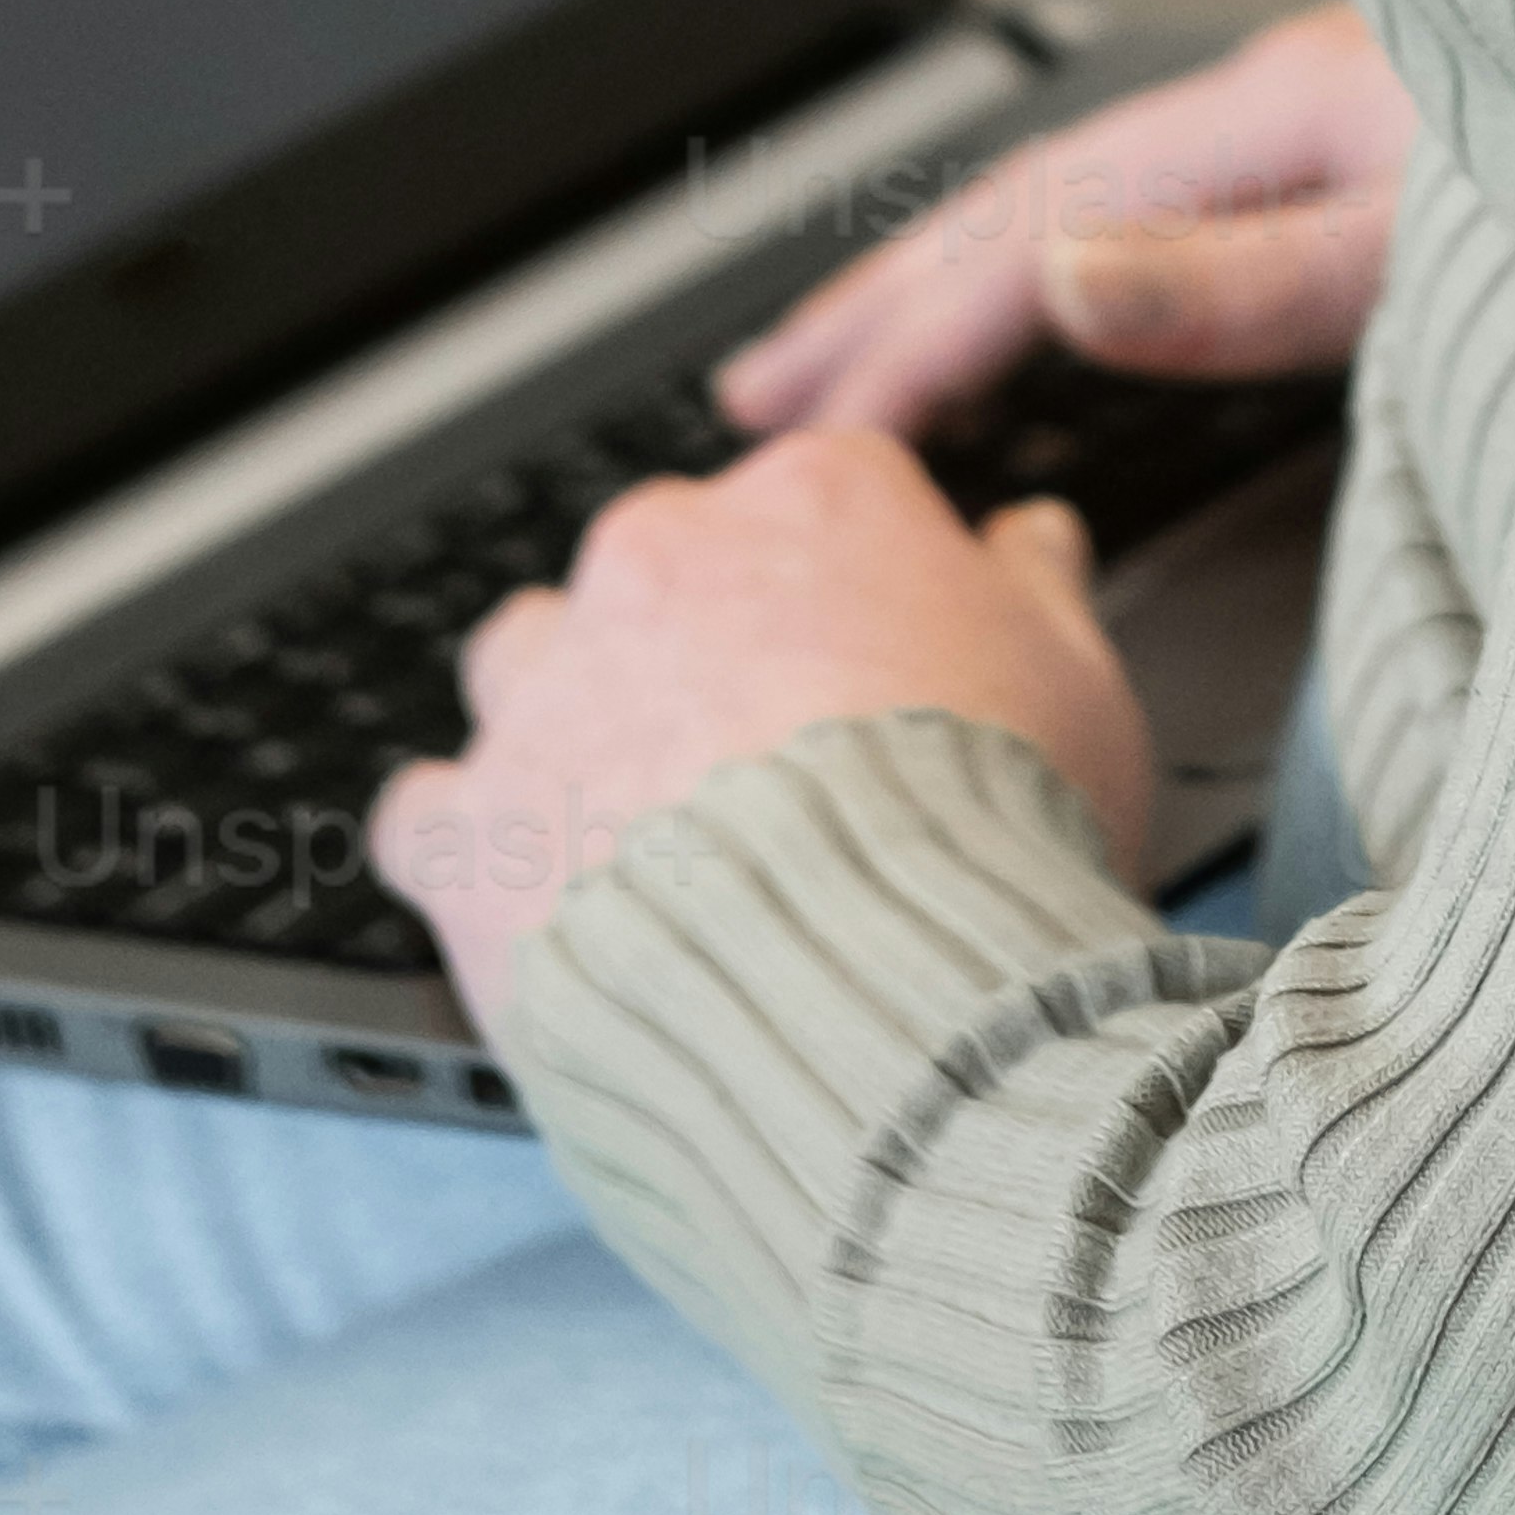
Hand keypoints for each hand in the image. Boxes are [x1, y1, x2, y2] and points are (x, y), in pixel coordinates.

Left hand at [366, 433, 1154, 1025]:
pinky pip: (429, 811)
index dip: (852, 599)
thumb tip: (1027, 538)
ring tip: (642, 834)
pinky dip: (470, 847)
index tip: (875, 673)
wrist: (894, 1013)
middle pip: (663, 573)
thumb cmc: (1001, 847)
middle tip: (774, 780)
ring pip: (529, 665)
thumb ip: (1038, 591)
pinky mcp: (471, 828)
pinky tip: (528, 897)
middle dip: (705, 658)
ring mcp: (550, 692)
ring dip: (571, 727)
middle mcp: (660, 562)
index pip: (816, 502)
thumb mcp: (1084, 687)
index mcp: (812, 502)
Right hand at [707, 0, 1411, 445]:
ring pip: (1082, 200)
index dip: (920, 342)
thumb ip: (1262, 272)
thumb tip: (1063, 279)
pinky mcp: (1368, 150)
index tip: (826, 443)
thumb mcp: (1457, 237)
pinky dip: (1068, 270)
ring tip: (863, 361)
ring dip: (961, 281)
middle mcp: (1275, 100)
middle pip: (1029, 202)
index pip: (1040, 237)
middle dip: (882, 299)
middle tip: (757, 395)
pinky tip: (1059, 308)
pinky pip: (1156, 211)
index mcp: (1279, 107)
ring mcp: (1318, 117)